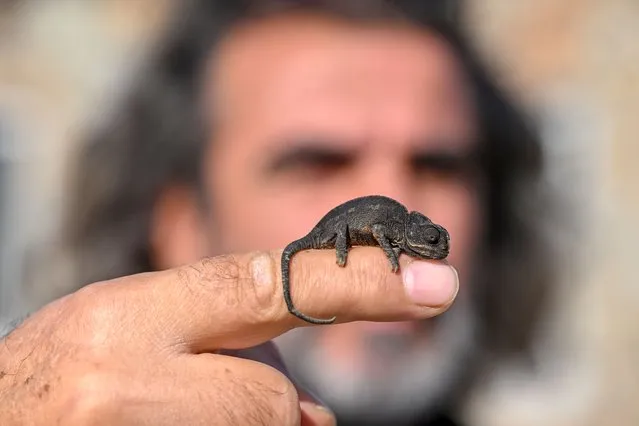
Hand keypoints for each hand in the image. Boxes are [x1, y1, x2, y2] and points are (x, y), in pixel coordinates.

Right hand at [0, 247, 458, 424]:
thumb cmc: (55, 374)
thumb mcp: (123, 324)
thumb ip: (219, 335)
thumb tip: (310, 409)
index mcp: (126, 318)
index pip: (265, 287)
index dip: (356, 285)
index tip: (436, 285)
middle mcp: (129, 382)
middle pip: (272, 395)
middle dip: (260, 399)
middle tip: (198, 397)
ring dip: (239, 424)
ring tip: (162, 410)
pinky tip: (168, 423)